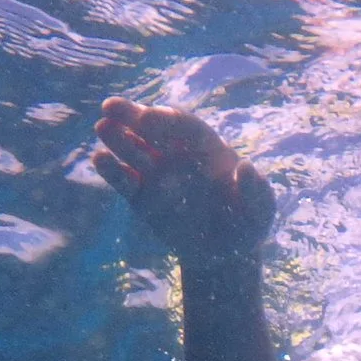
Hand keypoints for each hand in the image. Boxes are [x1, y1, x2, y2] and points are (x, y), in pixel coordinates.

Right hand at [91, 97, 275, 263]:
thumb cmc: (246, 225)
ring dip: (118, 138)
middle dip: (133, 116)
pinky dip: (112, 170)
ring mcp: (158, 174)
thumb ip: (256, 190)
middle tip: (111, 106)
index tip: (150, 116)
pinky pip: (125, 180)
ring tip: (102, 126)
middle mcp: (179, 155)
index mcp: (208, 149)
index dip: (168, 119)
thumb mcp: (260, 211)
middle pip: (153, 130)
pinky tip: (100, 159)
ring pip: (135, 150)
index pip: (186, 127)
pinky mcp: (141, 196)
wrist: (223, 254)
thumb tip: (246, 167)